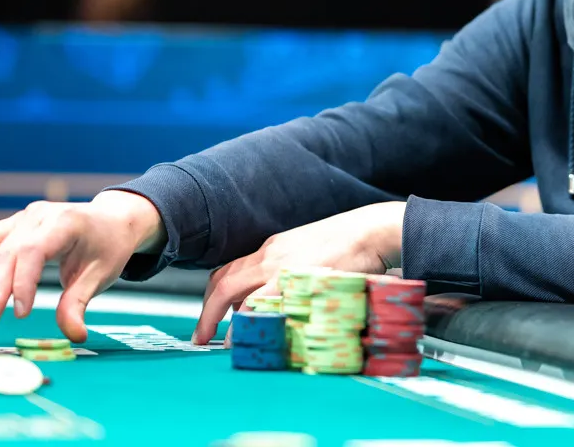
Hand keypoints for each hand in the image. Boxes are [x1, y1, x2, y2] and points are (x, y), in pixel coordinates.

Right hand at [0, 190, 165, 341]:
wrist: (113, 220)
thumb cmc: (107, 247)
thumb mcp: (102, 274)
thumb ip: (80, 302)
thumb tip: (74, 335)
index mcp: (64, 222)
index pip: (31, 251)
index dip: (21, 283)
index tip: (20, 314)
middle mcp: (37, 215)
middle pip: (5, 250)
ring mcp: (21, 218)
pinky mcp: (9, 225)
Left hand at [193, 201, 404, 345]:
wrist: (371, 230)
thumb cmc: (349, 242)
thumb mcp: (310, 252)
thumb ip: (291, 271)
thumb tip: (281, 297)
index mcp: (272, 249)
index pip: (231, 271)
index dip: (214, 296)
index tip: (211, 317)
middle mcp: (270, 255)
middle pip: (223, 282)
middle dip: (207, 311)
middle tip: (201, 336)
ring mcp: (282, 267)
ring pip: (235, 292)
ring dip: (220, 319)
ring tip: (220, 343)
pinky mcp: (296, 278)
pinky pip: (262, 302)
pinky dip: (249, 321)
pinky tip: (247, 337)